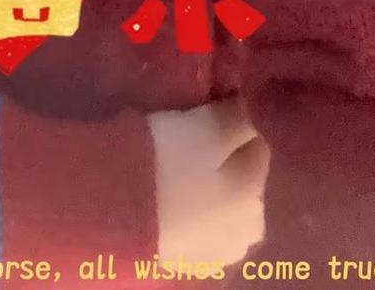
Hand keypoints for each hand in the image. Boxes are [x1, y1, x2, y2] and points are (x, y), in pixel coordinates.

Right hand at [149, 95, 269, 265]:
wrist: (117, 214)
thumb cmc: (168, 163)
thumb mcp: (206, 125)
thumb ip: (236, 117)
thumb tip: (246, 110)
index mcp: (257, 197)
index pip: (256, 146)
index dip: (229, 126)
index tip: (202, 115)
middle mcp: (248, 231)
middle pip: (239, 179)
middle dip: (220, 161)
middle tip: (185, 143)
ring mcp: (218, 253)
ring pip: (217, 205)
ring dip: (204, 189)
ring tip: (170, 170)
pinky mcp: (189, 263)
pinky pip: (195, 225)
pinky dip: (186, 211)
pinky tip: (164, 199)